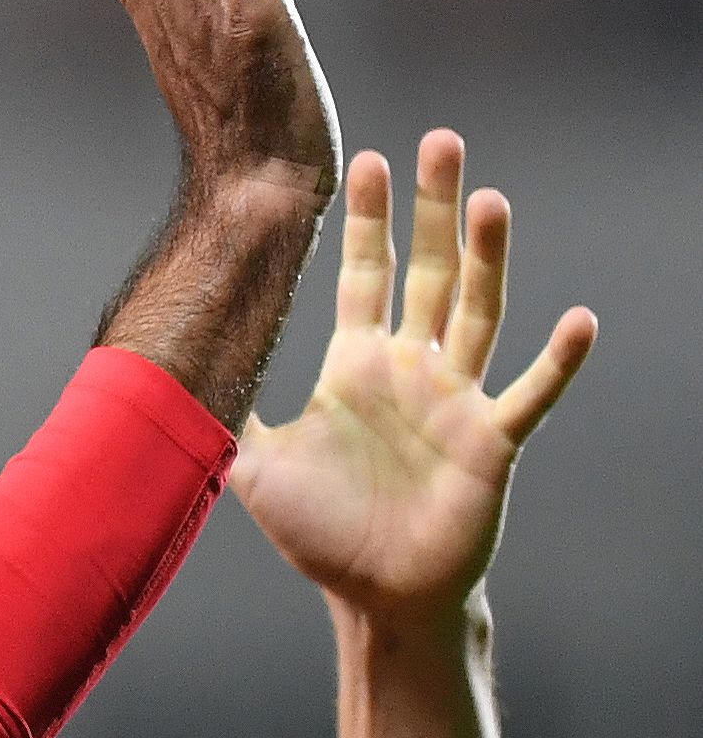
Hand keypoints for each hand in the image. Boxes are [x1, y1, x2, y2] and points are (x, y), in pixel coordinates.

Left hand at [232, 133, 594, 626]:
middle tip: (440, 142)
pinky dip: (556, 361)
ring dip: (488, 259)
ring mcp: (457, 399)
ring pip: (478, 313)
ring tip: (491, 201)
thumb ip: (221, 413)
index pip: (362, 276)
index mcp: (356, 366)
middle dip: (431, 209)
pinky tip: (578, 321)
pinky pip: (530, 394)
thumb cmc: (322, 532)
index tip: (361, 160)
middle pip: (428, 272)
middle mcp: (412, 369)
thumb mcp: (253, 467)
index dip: (363, 221)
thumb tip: (159, 375)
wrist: (377, 596)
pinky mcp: (492, 441)